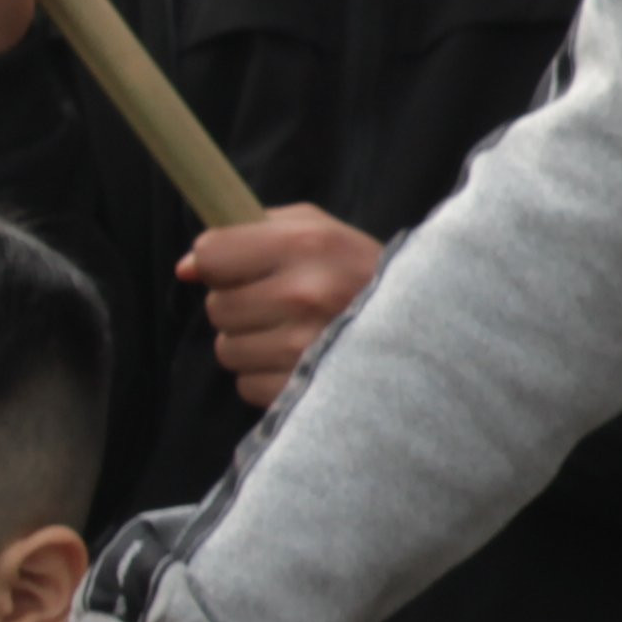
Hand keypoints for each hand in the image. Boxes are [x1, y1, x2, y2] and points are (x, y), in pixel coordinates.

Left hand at [179, 206, 380, 406]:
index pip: (212, 253)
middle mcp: (304, 293)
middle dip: (242, 305)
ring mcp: (304, 346)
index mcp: (308, 245)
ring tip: (299, 334)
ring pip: (227, 348)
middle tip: (286, 303)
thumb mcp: (321, 231)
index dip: (219, 261)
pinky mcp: (302, 389)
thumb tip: (186, 269)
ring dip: (254, 343)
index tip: (239, 266)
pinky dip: (267, 376)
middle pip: (217, 306)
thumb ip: (252, 231)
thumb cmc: (364, 274)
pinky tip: (304, 361)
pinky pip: (245, 384)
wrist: (435, 330)